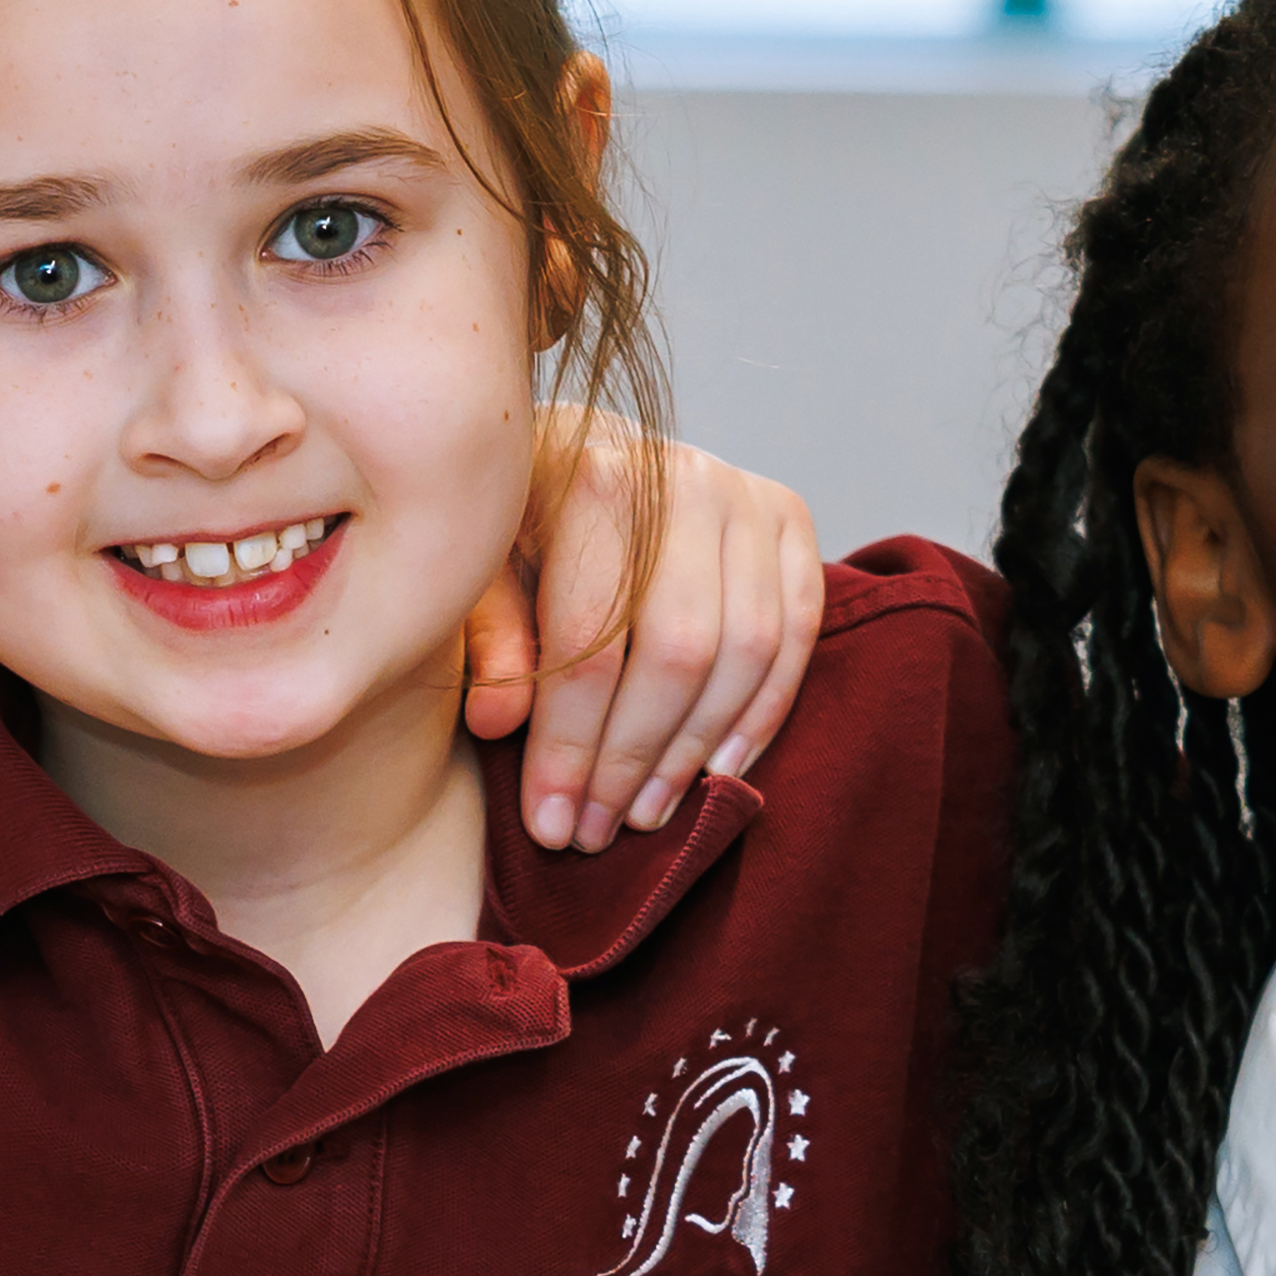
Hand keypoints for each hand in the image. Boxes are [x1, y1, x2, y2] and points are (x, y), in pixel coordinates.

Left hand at [469, 415, 828, 850]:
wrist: (583, 444)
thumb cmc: (518, 518)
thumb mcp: (479, 565)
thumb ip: (487, 637)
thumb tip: (498, 723)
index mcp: (597, 479)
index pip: (590, 641)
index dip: (570, 746)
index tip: (550, 824)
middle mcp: (685, 480)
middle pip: (676, 652)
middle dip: (631, 760)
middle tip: (597, 832)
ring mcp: (747, 496)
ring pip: (745, 650)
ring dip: (695, 750)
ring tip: (646, 815)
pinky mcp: (789, 519)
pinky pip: (796, 633)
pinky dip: (762, 712)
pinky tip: (717, 773)